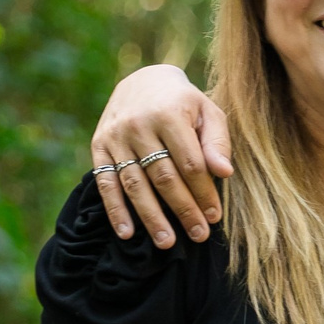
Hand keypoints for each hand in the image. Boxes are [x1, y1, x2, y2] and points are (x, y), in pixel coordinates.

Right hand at [91, 64, 233, 247]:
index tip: (215, 216)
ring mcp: (116, 137)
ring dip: (151, 217)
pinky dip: (115, 210)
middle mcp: (138, 125)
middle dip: (182, 210)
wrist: (142, 81)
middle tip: (198, 235)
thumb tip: (225, 173)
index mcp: (169, 114)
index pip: (189, 163)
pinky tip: (127, 233)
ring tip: (166, 242)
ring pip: (135, 184)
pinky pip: (106, 183)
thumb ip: (217, 142)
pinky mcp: (99, 146)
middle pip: (163, 177)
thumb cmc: (184, 103)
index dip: (203, 192)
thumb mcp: (207, 112)